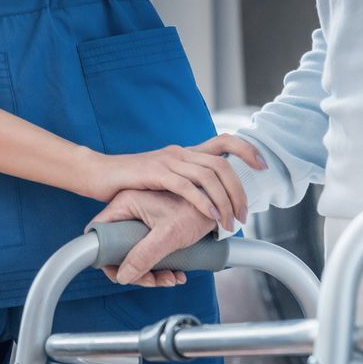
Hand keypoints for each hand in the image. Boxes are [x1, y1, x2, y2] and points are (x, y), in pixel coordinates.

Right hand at [77, 133, 265, 230]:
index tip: (263, 165)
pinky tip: (211, 216)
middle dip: (239, 189)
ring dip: (225, 200)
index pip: (224, 141)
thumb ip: (183, 180)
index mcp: (185, 152)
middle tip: (244, 214)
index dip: (247, 149)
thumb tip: (205, 196)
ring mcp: (169, 161)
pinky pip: (186, 186)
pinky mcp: (155, 173)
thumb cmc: (131, 181)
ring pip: (209, 175)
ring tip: (229, 222)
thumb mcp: (162, 177)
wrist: (98, 174)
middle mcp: (181, 152)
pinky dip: (203, 201)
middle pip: (222, 163)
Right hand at [87, 189, 215, 285]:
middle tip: (153, 280)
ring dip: (151, 272)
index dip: (104, 257)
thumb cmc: (196, 211)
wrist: (220, 206)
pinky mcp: (155, 227)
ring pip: (135, 253)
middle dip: (136, 270)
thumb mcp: (168, 235)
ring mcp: (143, 218)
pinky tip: (177, 272)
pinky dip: (160, 265)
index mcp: (126, 202)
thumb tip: (124, 276)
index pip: (100, 232)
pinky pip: (149, 251)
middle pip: (118, 248)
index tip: (119, 273)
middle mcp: (131, 208)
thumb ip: (144, 256)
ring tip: (172, 277)